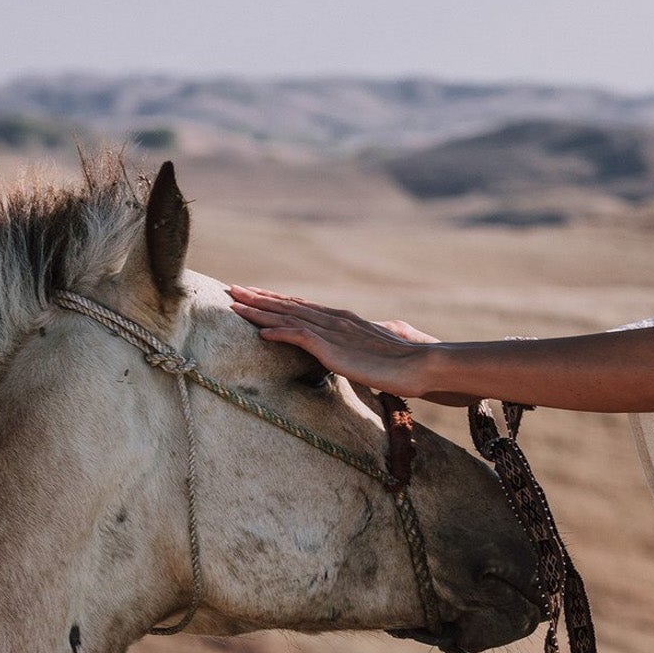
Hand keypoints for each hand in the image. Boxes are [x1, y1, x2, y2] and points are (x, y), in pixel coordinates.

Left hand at [227, 285, 442, 399]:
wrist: (420, 364)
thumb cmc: (405, 361)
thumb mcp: (378, 348)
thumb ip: (365, 343)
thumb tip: (364, 344)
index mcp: (343, 320)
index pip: (302, 306)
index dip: (276, 300)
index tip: (256, 294)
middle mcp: (334, 320)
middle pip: (288, 305)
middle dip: (258, 297)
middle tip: (232, 288)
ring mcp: (333, 332)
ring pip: (287, 316)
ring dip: (258, 310)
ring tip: (234, 303)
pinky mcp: (333, 349)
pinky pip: (298, 337)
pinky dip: (277, 332)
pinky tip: (259, 332)